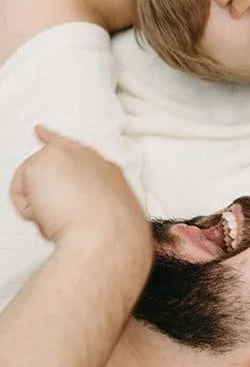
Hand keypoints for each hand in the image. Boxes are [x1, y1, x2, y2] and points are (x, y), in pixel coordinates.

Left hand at [10, 126, 150, 261]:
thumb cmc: (111, 233)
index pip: (78, 152)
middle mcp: (87, 159)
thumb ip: (91, 202)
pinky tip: (49, 216)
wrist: (105, 234)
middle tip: (49, 207)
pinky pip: (21, 194)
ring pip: (36, 185)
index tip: (40, 132)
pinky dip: (29, 211)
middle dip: (41, 181)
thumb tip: (63, 206)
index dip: (55, 141)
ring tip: (63, 220)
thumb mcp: (111, 214)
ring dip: (42, 206)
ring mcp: (64, 157)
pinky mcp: (40, 165)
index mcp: (107, 171)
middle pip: (50, 163)